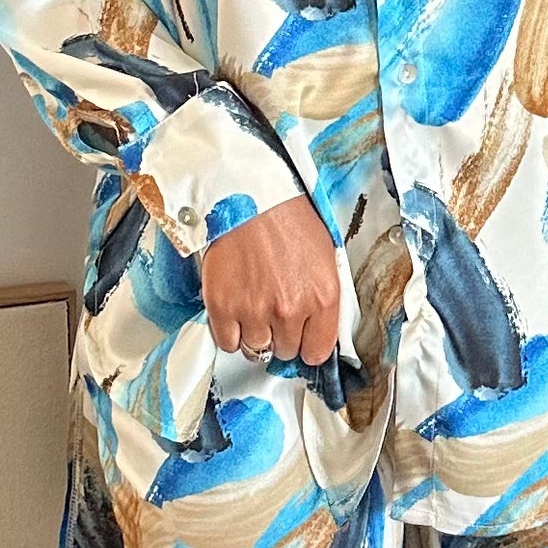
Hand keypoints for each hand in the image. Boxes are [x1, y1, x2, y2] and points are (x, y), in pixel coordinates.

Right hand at [199, 193, 342, 366]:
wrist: (247, 195)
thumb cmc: (286, 219)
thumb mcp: (325, 258)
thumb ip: (323, 300)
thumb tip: (317, 331)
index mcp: (322, 297)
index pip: (317, 352)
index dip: (307, 345)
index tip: (300, 338)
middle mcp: (290, 309)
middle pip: (285, 351)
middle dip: (280, 335)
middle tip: (272, 309)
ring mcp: (254, 310)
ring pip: (256, 350)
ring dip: (254, 334)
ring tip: (252, 307)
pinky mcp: (223, 306)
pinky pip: (227, 342)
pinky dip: (230, 333)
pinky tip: (235, 312)